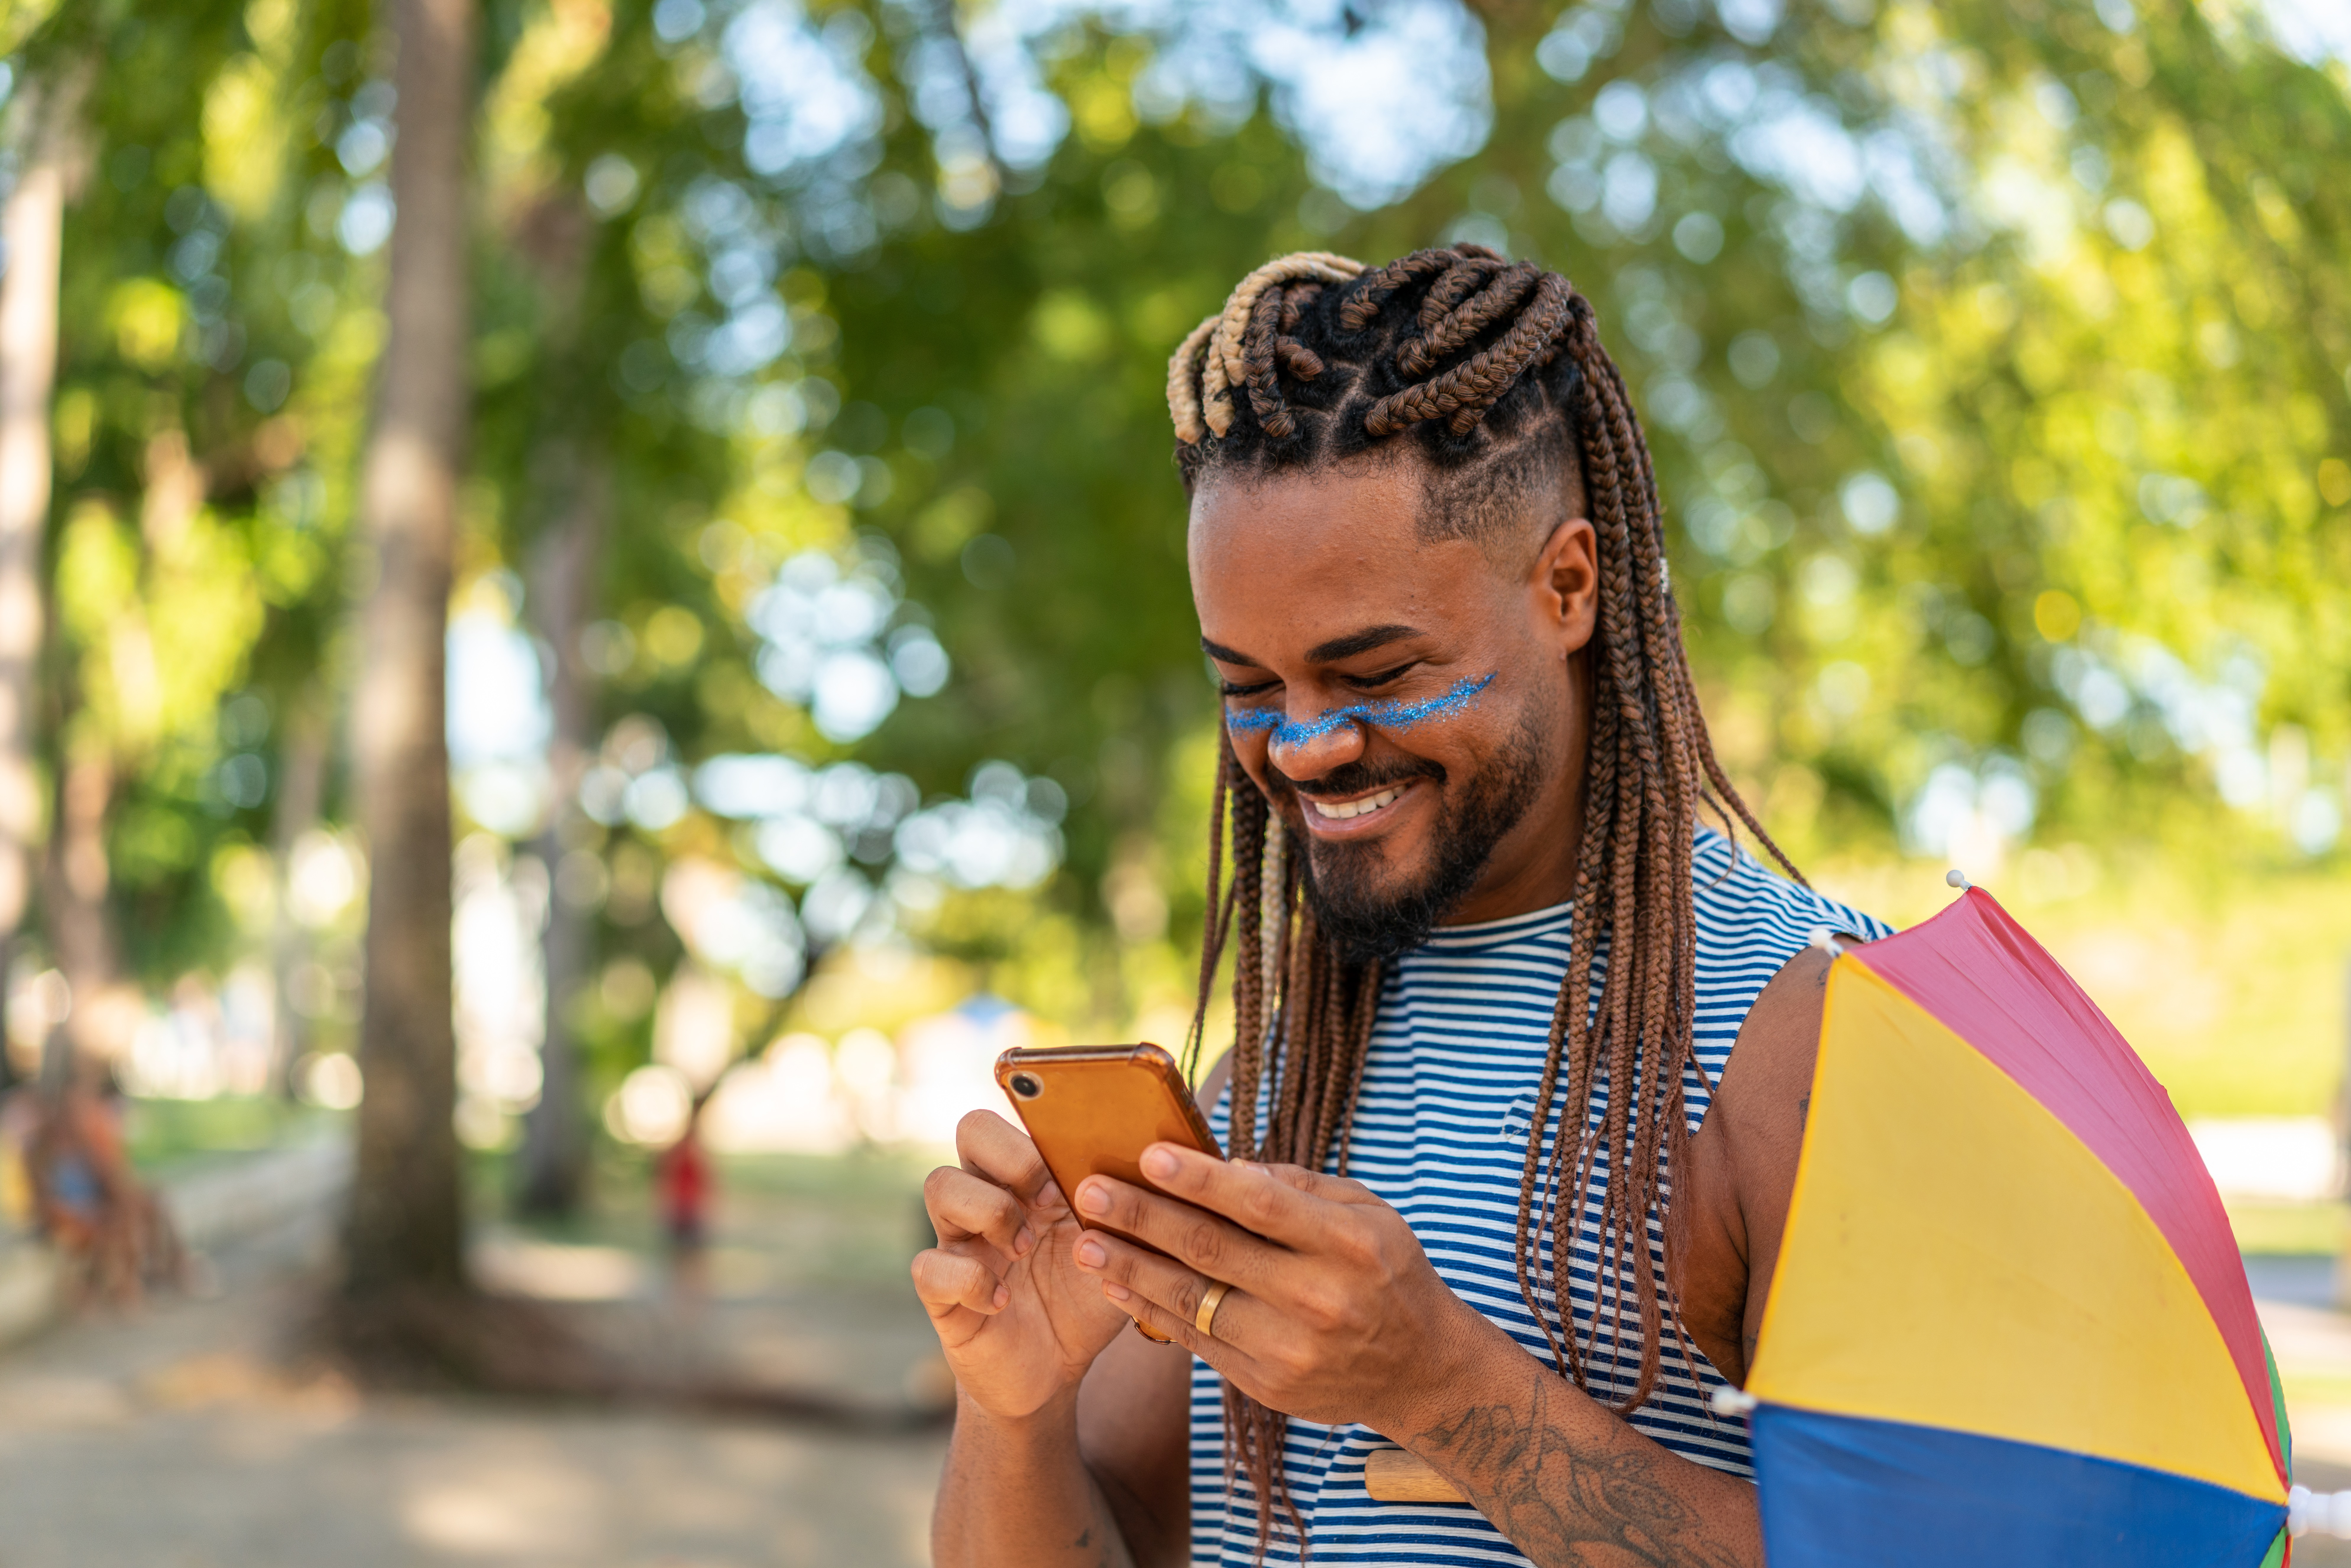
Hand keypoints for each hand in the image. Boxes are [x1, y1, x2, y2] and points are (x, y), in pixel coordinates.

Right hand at [910, 1110, 1132, 1420]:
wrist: (1057, 1371)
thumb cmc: (1088, 1298)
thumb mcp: (1122, 1251)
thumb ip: (1133, 1209)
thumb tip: (1169, 1159)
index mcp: (1032, 1177)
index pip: (1022, 1112)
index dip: (1041, 1129)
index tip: (1077, 1173)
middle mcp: (990, 1196)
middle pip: (972, 1127)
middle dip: (1012, 1155)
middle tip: (1046, 1199)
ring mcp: (960, 1240)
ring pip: (939, 1183)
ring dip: (991, 1210)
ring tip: (1025, 1249)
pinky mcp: (941, 1291)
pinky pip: (929, 1265)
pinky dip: (970, 1281)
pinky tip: (1004, 1302)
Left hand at [1068, 1143, 1490, 1435]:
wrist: (1419, 1371)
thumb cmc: (1388, 1273)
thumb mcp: (1367, 1213)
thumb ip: (1300, 1187)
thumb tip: (1227, 1164)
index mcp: (1349, 1244)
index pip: (1262, 1205)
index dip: (1202, 1180)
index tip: (1149, 1155)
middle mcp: (1318, 1298)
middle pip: (1214, 1251)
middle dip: (1143, 1218)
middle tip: (1089, 1191)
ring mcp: (1289, 1348)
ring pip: (1192, 1301)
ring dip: (1129, 1268)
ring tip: (1082, 1241)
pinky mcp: (1267, 1384)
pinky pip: (1194, 1341)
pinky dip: (1147, 1311)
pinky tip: (1112, 1285)